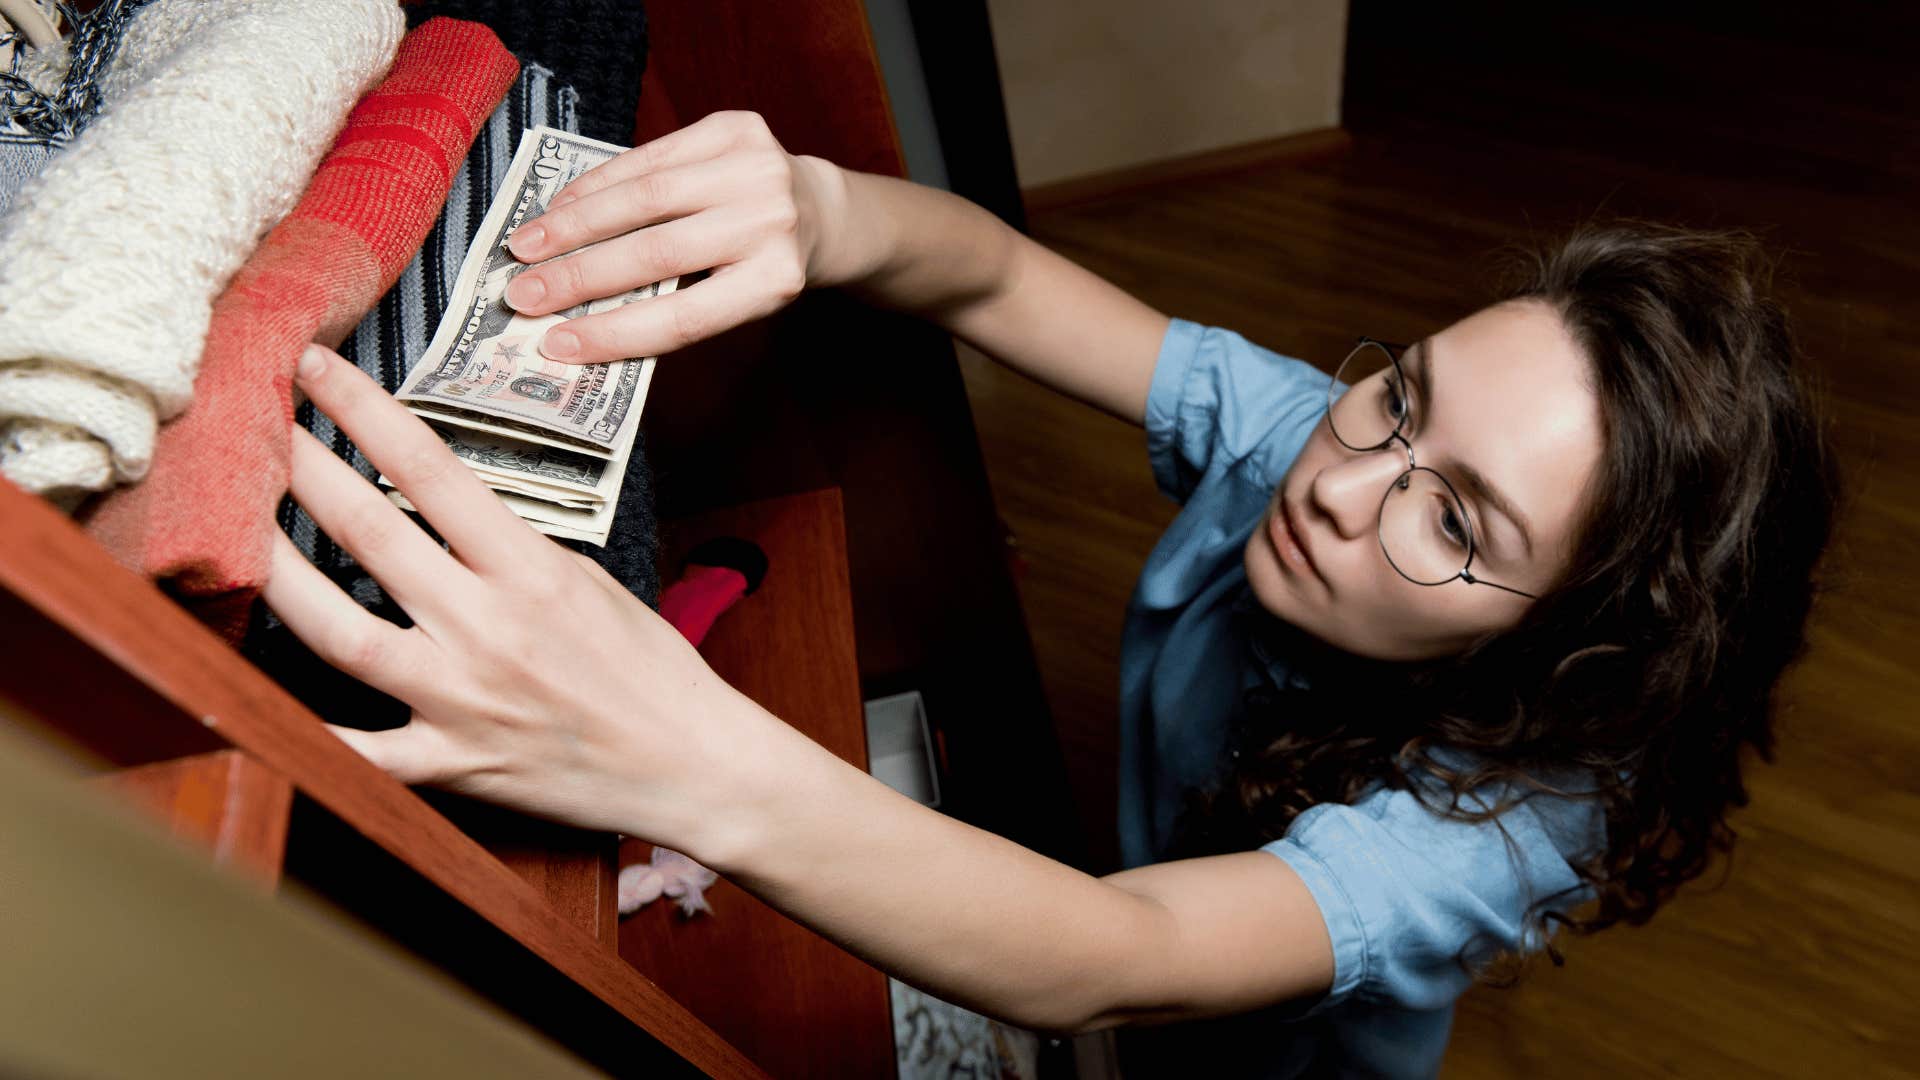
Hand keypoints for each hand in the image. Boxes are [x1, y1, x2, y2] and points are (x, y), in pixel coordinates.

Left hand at [264, 344, 779, 849]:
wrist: (691, 764)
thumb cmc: (651, 669)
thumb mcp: (588, 581)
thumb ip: (508, 550)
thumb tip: (432, 517)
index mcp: (531, 570)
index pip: (429, 469)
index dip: (362, 411)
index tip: (314, 369)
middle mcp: (489, 628)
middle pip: (370, 534)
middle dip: (301, 467)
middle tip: (250, 424)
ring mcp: (463, 700)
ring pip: (341, 633)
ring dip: (277, 575)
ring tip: (235, 531)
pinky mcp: (453, 766)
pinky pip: (361, 754)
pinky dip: (304, 732)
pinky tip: (243, 701)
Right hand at [502, 110, 853, 364]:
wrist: (820, 208)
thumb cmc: (765, 265)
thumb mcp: (740, 298)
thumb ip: (676, 302)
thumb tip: (577, 319)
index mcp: (775, 281)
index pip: (684, 317)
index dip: (615, 333)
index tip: (556, 344)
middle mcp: (771, 222)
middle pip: (657, 253)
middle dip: (578, 276)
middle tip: (521, 294)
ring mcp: (756, 168)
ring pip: (645, 197)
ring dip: (574, 224)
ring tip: (526, 246)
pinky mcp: (736, 127)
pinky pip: (649, 156)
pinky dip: (597, 183)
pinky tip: (560, 205)